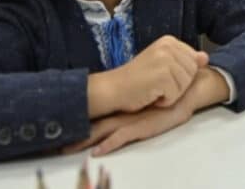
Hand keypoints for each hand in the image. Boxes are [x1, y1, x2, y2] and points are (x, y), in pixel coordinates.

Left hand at [65, 101, 193, 157]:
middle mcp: (124, 112)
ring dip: (85, 141)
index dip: (82, 120)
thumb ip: (137, 106)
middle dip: (76, 134)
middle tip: (58, 144)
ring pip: (102, 132)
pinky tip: (97, 152)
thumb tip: (127, 109)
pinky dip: (108, 146)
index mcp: (124, 106)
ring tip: (67, 149)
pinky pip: (120, 138)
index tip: (66, 126)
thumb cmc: (169, 97)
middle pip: (94, 124)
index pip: (98, 114)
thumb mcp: (149, 102)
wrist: (186, 91)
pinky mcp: (141, 127)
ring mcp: (131, 120)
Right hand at [88, 35, 207, 116]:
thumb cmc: (136, 80)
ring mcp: (165, 60)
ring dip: (171, 94)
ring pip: (185, 85)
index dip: (180, 75)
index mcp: (169, 41)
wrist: (112, 89)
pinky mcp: (162, 76)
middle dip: (178, 85)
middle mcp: (168, 46)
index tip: (160, 75)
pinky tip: (150, 96)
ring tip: (153, 89)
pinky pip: (175, 96)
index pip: (193, 61)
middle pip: (192, 73)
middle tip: (156, 85)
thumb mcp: (163, 66)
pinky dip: (164, 102)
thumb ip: (185, 60)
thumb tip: (206, 57)